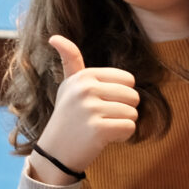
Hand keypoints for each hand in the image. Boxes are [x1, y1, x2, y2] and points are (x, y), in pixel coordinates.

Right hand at [31, 34, 138, 182]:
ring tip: (102, 128)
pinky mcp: (98, 130)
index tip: (100, 103)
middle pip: (133, 96)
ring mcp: (91, 109)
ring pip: (133, 113)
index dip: (121, 95)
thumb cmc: (68, 115)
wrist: (54, 151)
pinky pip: (130, 128)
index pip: (128, 80)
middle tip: (102, 118)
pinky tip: (106, 138)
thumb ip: (70, 60)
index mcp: (84, 76)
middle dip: (124, 110)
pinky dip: (122, 136)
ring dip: (122, 124)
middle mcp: (86, 89)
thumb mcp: (69, 85)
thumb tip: (54, 37)